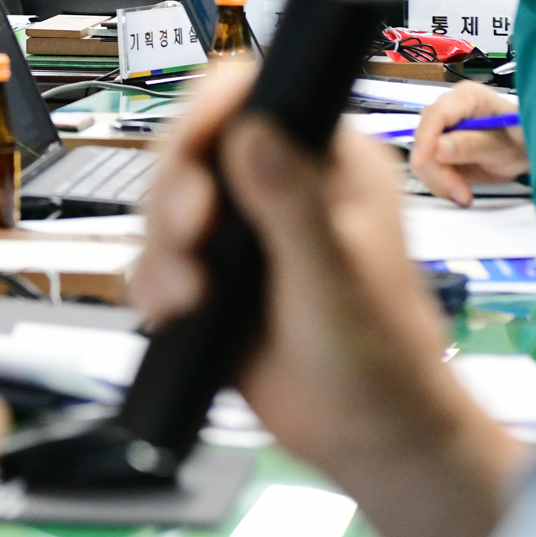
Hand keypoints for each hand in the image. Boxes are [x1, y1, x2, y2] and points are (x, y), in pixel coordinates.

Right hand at [132, 61, 521, 536]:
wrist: (368, 441)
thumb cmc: (381, 361)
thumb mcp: (334, 281)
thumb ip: (293, 207)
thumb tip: (254, 132)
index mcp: (328, 163)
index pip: (254, 95)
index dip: (209, 115)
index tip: (193, 158)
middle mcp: (278, 184)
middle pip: (190, 145)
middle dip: (176, 193)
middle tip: (193, 233)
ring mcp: (241, 229)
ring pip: (164, 200)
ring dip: (163, 245)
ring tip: (188, 292)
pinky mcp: (210, 271)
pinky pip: (156, 255)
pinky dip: (154, 281)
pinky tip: (178, 308)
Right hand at [409, 81, 527, 204]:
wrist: (527, 154)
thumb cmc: (523, 142)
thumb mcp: (505, 146)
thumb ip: (474, 145)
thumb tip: (439, 148)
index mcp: (467, 97)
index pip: (436, 114)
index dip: (425, 138)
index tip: (422, 162)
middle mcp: (448, 110)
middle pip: (425, 138)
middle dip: (437, 169)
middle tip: (460, 193)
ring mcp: (441, 130)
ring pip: (422, 157)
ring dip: (439, 181)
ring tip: (464, 195)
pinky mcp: (438, 150)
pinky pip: (427, 168)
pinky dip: (440, 184)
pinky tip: (460, 191)